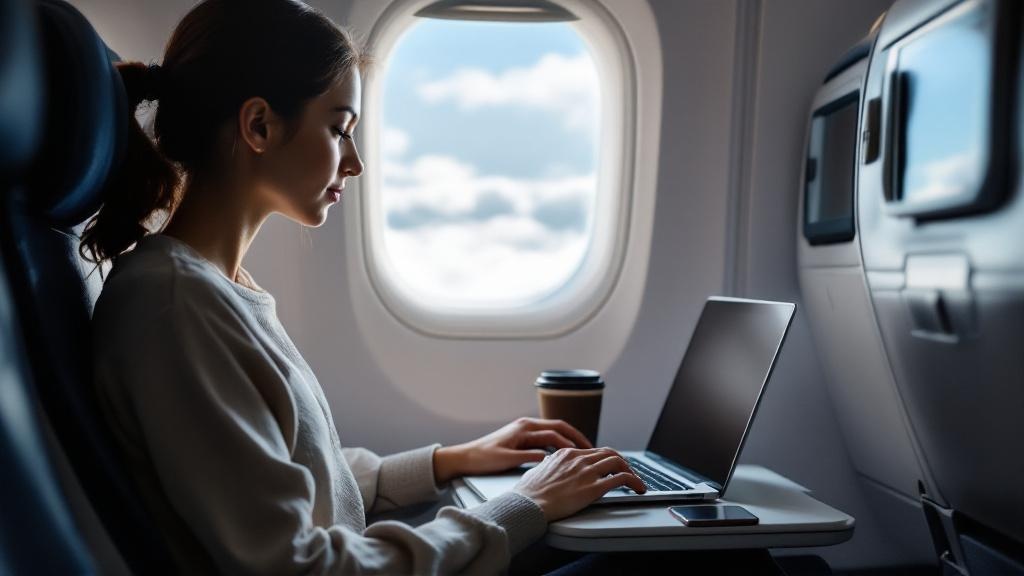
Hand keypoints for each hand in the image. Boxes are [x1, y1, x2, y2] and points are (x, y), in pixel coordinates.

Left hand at [433, 417, 593, 483]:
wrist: (465, 457)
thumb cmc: (483, 458)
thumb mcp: (507, 459)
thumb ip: (529, 457)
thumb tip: (548, 458)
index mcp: (524, 427)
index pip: (555, 432)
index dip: (572, 442)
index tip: (585, 451)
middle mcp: (526, 425)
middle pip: (558, 427)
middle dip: (576, 437)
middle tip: (591, 448)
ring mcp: (524, 430)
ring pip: (553, 432)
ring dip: (568, 440)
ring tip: (582, 452)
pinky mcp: (522, 438)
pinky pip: (546, 439)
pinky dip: (558, 444)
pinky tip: (564, 454)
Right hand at [512, 447, 646, 520]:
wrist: (528, 503)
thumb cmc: (529, 492)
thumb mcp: (537, 470)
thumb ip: (547, 465)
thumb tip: (547, 463)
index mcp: (566, 454)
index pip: (594, 451)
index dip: (606, 458)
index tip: (611, 466)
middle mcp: (579, 459)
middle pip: (609, 453)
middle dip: (622, 462)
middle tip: (628, 471)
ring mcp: (587, 473)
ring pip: (618, 462)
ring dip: (631, 471)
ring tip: (636, 481)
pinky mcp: (593, 488)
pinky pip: (620, 479)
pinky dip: (634, 481)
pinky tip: (638, 488)